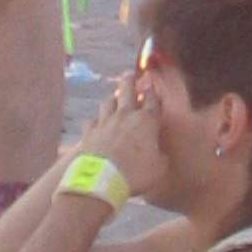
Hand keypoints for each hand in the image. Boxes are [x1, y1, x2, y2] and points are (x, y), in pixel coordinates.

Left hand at [76, 71, 167, 199]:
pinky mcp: (90, 131)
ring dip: (112, 99)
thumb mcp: (159, 169)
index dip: (153, 93)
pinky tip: (96, 123)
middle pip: (127, 90)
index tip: (153, 85)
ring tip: (114, 97)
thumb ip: (161, 157)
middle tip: (130, 74)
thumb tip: (161, 153)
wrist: (102, 178)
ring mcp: (105, 121)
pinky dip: (96, 121)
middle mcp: (125, 115)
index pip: (152, 100)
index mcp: (146, 121)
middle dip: (130, 80)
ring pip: (108, 101)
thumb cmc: (136, 173)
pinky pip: (92, 120)